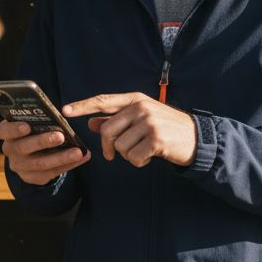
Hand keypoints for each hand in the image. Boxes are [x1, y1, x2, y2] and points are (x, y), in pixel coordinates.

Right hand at [0, 120, 89, 185]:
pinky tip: (82, 157)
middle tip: (61, 136)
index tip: (27, 126)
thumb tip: (60, 115)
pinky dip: (69, 164)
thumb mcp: (32, 123)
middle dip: (43, 142)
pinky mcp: (32, 178)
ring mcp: (20, 166)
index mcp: (6, 133)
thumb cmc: (34, 131)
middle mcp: (10, 150)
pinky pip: (52, 172)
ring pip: (40, 163)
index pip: (3, 131)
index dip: (14, 129)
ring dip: (61, 157)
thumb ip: (39, 120)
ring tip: (78, 151)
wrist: (32, 154)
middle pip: (23, 147)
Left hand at [63, 93, 194, 167]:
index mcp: (135, 99)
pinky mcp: (156, 139)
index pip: (103, 101)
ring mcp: (149, 122)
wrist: (196, 138)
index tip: (65, 110)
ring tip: (143, 151)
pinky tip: (151, 156)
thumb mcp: (141, 119)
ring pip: (120, 146)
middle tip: (114, 155)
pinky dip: (139, 162)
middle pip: (107, 130)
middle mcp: (141, 107)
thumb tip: (91, 123)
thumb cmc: (165, 129)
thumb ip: (116, 120)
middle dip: (108, 147)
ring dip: (128, 156)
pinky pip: (133, 157)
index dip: (83, 106)